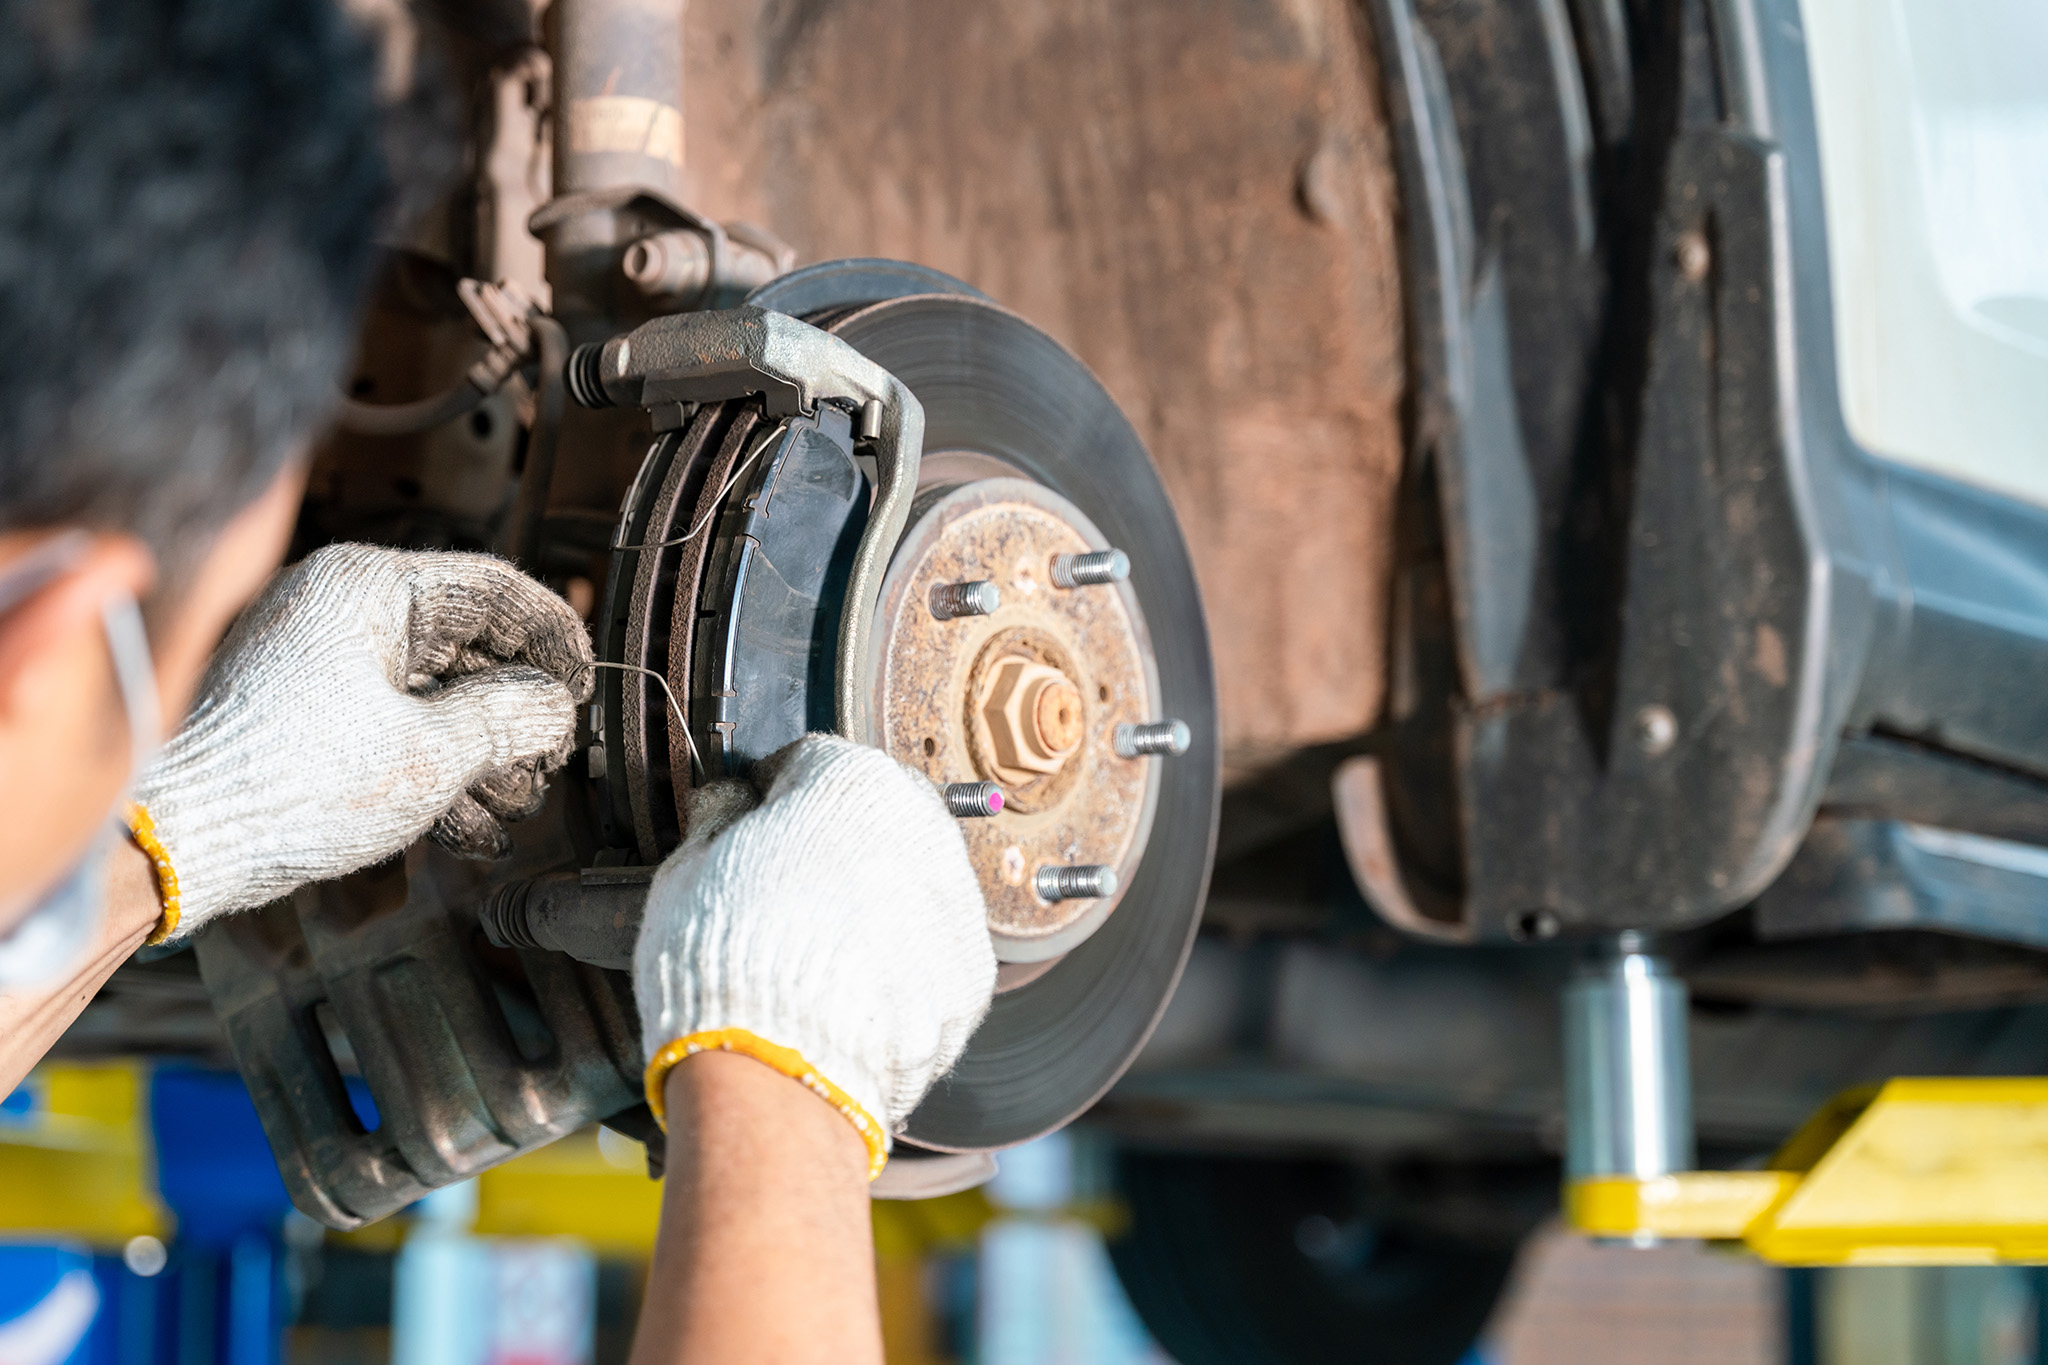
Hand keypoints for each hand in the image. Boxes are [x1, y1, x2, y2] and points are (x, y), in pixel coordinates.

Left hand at [132, 544, 590, 938]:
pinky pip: (389, 719)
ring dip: (480, 754)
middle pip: (465, 648)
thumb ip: (512, 717)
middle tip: (545, 765)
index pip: (496, 591)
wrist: (172, 839)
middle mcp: (338, 607)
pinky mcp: (298, 707)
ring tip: (505, 807)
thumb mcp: (431, 752)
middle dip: (515, 718)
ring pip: (431, 692)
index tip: (585, 687)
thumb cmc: (282, 782)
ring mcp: (314, 657)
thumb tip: (556, 706)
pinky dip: (432, 765)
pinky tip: (462, 821)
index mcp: (368, 587)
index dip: (555, 642)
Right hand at [634, 734, 996, 1177]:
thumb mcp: (688, 866)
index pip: (809, 764)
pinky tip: (849, 998)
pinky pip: (932, 958)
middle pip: (875, 821)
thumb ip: (719, 818)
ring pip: (911, 889)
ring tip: (815, 959)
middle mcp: (923, 832)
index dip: (769, 798)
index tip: (750, 827)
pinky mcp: (972, 980)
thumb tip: (730, 802)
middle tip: (782, 898)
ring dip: (874, 909)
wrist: (777, 1073)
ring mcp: (956, 908)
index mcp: (854, 783)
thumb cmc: (725, 962)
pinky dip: (900, 971)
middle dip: (834, 849)